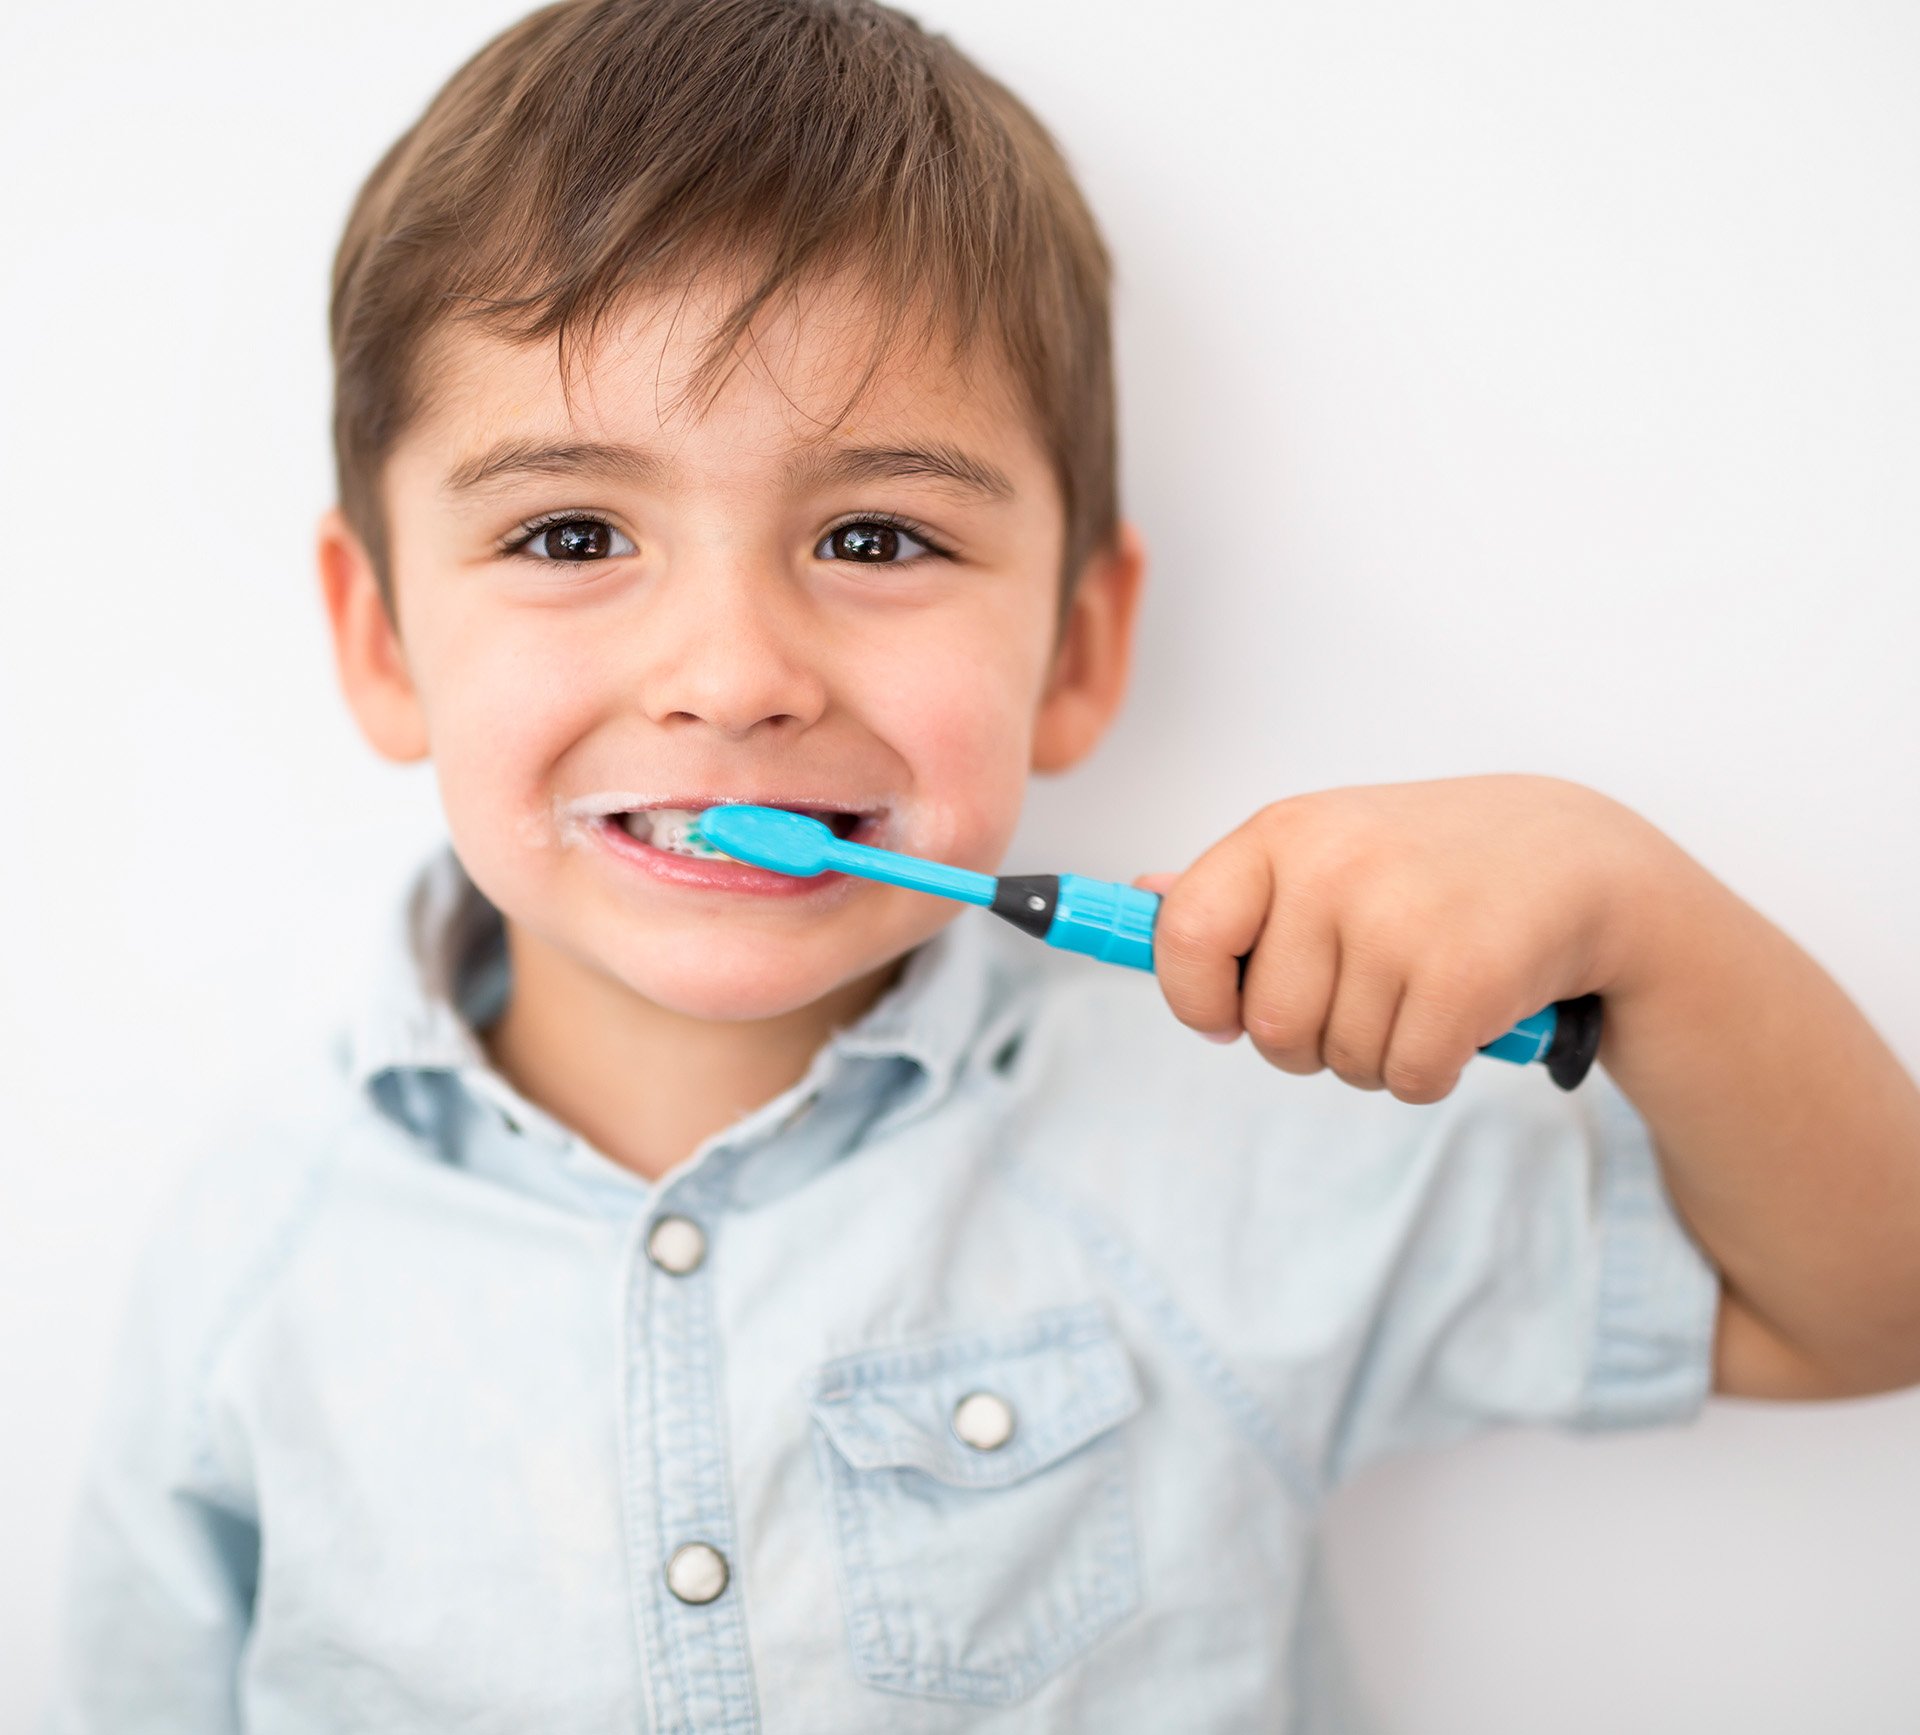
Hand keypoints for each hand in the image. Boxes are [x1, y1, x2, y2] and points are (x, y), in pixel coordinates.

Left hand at [1137, 774, 1668, 1102]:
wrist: (1581, 859)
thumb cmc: (1434, 861)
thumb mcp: (1331, 843)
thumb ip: (1237, 883)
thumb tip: (1140, 899)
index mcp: (1284, 833)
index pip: (1185, 934)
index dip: (1195, 996)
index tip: (1221, 1016)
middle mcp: (1333, 869)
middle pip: (1269, 1027)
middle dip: (1309, 1040)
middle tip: (1363, 996)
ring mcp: (1399, 921)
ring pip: (1338, 1061)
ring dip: (1376, 1054)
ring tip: (1420, 992)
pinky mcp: (1464, 977)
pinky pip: (1406, 1079)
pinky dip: (1431, 1072)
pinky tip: (1461, 1018)